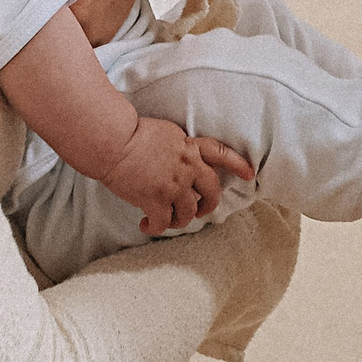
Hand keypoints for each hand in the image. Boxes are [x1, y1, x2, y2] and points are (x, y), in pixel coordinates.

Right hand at [103, 116, 255, 234]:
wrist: (112, 140)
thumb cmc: (130, 133)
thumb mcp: (166, 133)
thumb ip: (180, 147)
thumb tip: (183, 159)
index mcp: (190, 147)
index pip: (221, 152)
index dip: (237, 164)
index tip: (250, 174)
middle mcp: (188, 166)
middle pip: (211, 191)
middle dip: (208, 205)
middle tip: (199, 211)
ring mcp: (174, 185)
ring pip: (188, 213)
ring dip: (178, 220)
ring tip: (165, 219)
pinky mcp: (156, 200)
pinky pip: (163, 223)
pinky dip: (154, 228)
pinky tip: (145, 224)